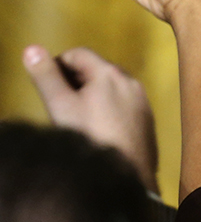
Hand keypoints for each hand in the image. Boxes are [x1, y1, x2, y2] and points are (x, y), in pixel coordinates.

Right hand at [22, 45, 158, 193]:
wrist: (126, 173)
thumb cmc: (91, 137)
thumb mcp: (61, 106)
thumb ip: (46, 77)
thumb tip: (31, 48)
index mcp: (110, 72)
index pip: (78, 53)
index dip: (57, 65)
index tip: (47, 86)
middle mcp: (130, 81)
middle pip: (96, 69)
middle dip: (75, 81)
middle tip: (60, 104)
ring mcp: (142, 100)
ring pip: (111, 88)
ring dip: (92, 95)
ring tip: (77, 119)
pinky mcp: (147, 119)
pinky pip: (123, 104)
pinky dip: (108, 109)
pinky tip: (99, 130)